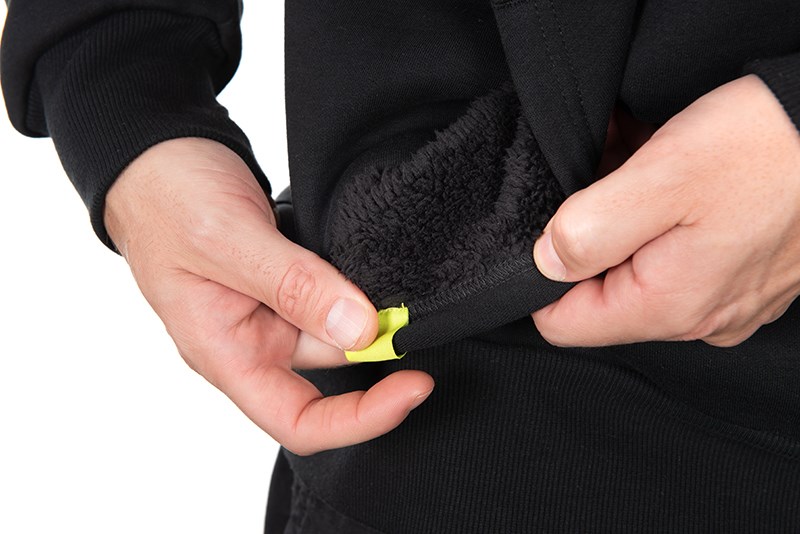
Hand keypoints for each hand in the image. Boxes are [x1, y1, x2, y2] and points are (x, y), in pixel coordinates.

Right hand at [105, 138, 433, 454]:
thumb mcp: (228, 240)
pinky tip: (367, 262)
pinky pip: (329, 294)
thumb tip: (359, 329)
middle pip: (330, 366)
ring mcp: (267, 311)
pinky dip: (353, 283)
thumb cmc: (167, 198)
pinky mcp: (283, 283)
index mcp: (224, 353)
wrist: (155, 154)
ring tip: (384, 269)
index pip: (299, 420)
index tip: (414, 386)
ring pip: (336, 324)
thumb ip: (292, 286)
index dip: (361, 418)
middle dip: (376, 341)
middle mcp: (249, 341)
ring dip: (367, 305)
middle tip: (413, 304)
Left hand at [532, 75, 799, 347]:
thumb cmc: (771, 148)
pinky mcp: (746, 272)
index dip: (539, 276)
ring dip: (626, 218)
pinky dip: (663, 218)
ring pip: (639, 269)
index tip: (549, 226)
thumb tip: (544, 262)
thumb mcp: (661, 178)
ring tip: (641, 165)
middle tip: (603, 178)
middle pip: (601, 294)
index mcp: (668, 306)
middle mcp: (698, 315)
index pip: (565, 323)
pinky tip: (673, 176)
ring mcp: (727, 297)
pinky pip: (680, 256)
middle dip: (588, 235)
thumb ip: (589, 230)